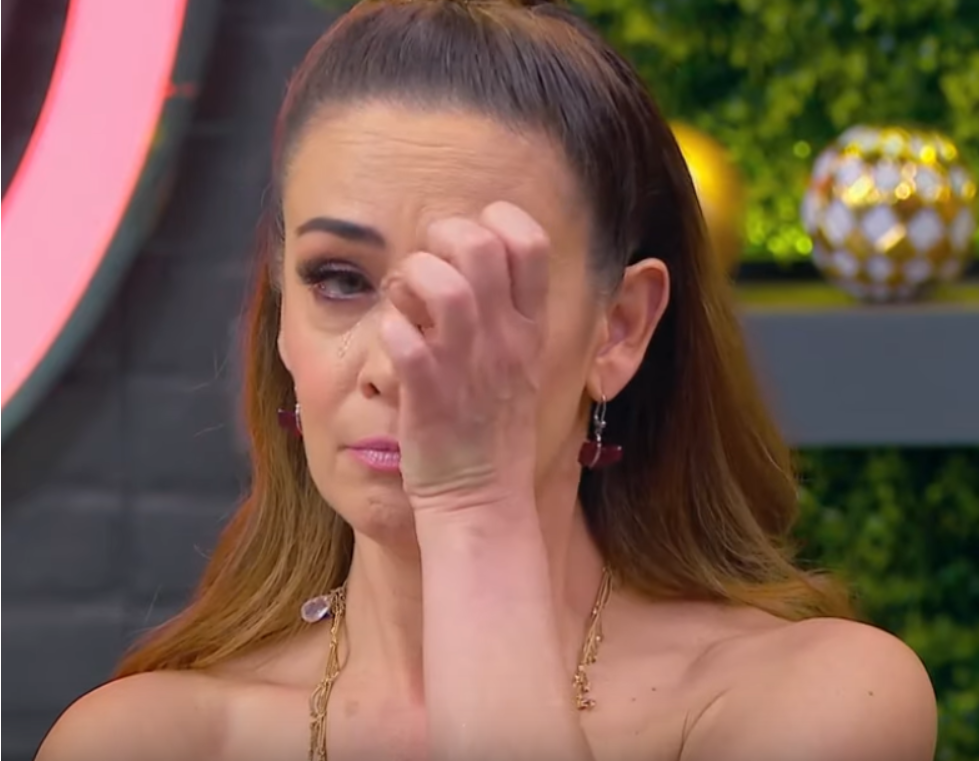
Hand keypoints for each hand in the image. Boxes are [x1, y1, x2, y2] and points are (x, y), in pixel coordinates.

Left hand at [379, 202, 549, 515]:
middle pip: (478, 245)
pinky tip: (393, 343)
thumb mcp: (522, 367)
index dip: (498, 221)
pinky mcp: (426, 394)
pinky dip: (389, 329)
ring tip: (404, 302)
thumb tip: (469, 269)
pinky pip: (400, 336)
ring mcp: (464, 365)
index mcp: (529, 329)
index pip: (532, 242)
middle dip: (441, 238)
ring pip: (437, 283)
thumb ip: (507, 316)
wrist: (483, 500)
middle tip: (427, 268)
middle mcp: (502, 340)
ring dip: (409, 279)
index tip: (474, 242)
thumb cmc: (494, 431)